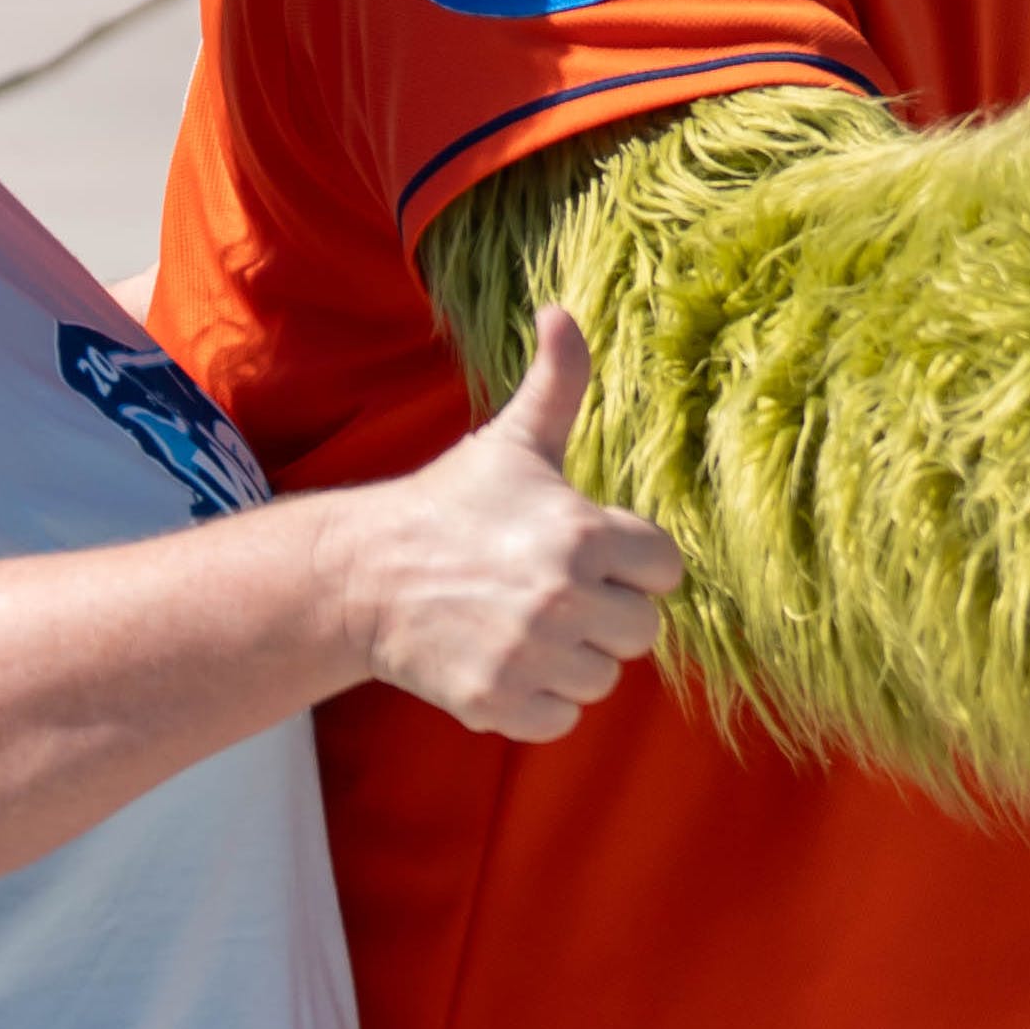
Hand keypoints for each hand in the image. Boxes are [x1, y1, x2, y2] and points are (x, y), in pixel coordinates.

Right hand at [338, 313, 681, 741]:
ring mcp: (530, 654)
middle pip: (641, 631)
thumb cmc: (451, 504)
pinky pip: (561, 718)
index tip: (585, 553)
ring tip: (522, 624)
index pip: (664, 570)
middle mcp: (563, 597)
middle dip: (604, 614)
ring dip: (571, 658)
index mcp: (582, 532)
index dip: (630, 562)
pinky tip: (504, 661)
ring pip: (603, 678)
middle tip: (549, 592)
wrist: (365, 575)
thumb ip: (557, 382)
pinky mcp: (498, 701)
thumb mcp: (511, 442)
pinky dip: (538, 700)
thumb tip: (561, 310)